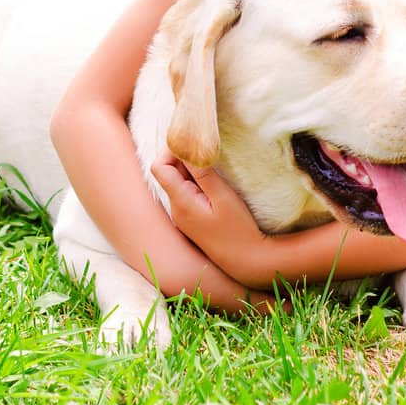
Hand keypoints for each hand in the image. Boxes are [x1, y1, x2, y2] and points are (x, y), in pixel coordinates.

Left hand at [150, 152, 276, 289]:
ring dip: (191, 170)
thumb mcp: (223, 196)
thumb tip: (188, 148)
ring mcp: (182, 217)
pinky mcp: (190, 221)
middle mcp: (176, 210)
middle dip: (183, 158)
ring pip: (177, 183)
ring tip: (213, 165)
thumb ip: (203, 172)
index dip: (172, 150)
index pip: (160, 167)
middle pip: (168, 173)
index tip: (193, 143)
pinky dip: (195, 183)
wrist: (245, 260)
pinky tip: (213, 184)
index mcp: (181, 202)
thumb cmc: (238, 228)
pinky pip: (185, 194)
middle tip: (207, 149)